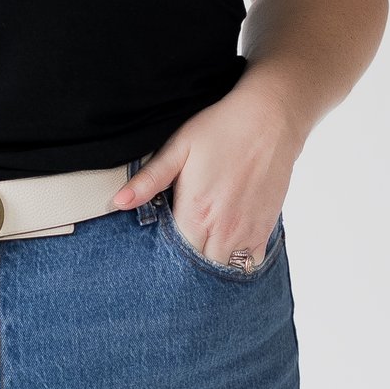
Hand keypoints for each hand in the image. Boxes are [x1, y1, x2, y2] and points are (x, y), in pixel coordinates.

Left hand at [111, 75, 298, 269]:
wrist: (270, 119)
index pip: (173, 257)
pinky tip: (225, 247)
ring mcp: (246, 232)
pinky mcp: (265, 229)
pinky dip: (236, 263)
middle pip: (197, 269)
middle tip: (175, 254)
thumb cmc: (221, 129)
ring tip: (199, 253)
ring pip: (222, 269)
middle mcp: (222, 229)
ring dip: (209, 265)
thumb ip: (149, 180)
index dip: (162, 257)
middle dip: (184, 267)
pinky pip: (249, 264)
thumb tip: (118, 202)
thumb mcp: (178, 148)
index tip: (156, 252)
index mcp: (195, 212)